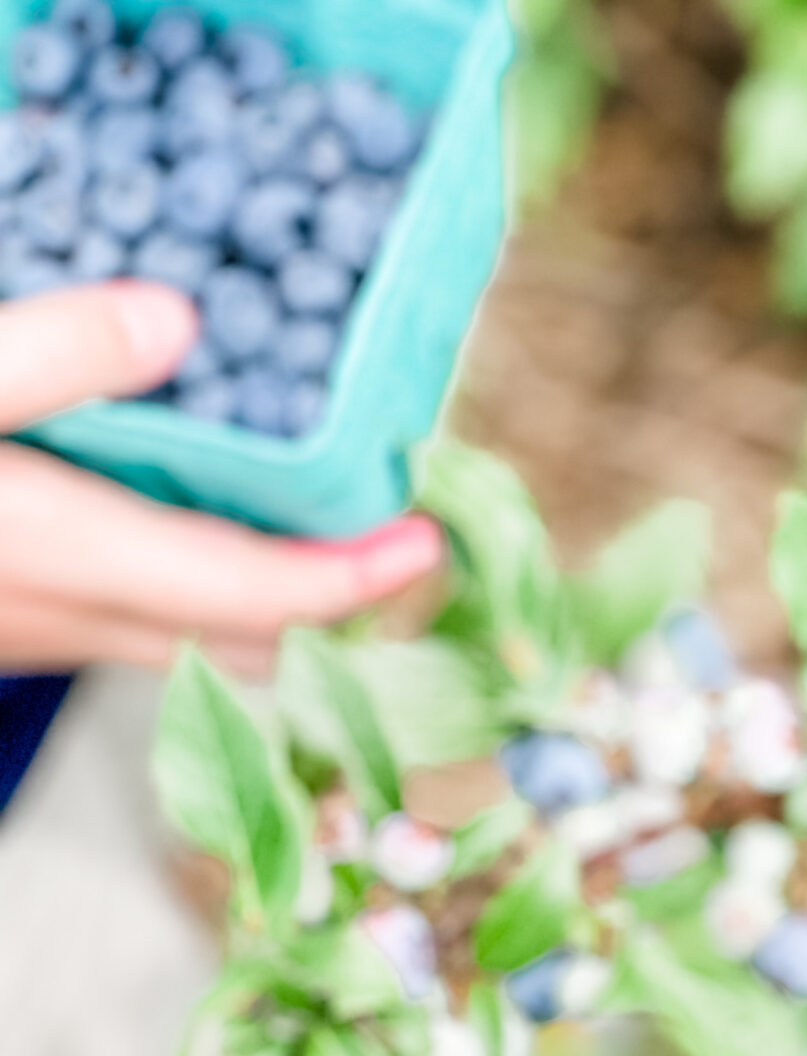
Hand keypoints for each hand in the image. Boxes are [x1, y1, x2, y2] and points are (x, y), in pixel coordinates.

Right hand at [0, 281, 442, 676]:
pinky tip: (207, 516)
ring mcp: (43, 629)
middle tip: (394, 534)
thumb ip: (57, 352)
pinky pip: (147, 622)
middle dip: (335, 598)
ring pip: (200, 643)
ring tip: (324, 522)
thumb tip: (181, 319)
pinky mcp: (17, 617)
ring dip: (273, 597)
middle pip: (251, 643)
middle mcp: (77, 616)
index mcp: (76, 555)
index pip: (258, 596)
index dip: (355, 576)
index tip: (424, 539)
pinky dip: (207, 583)